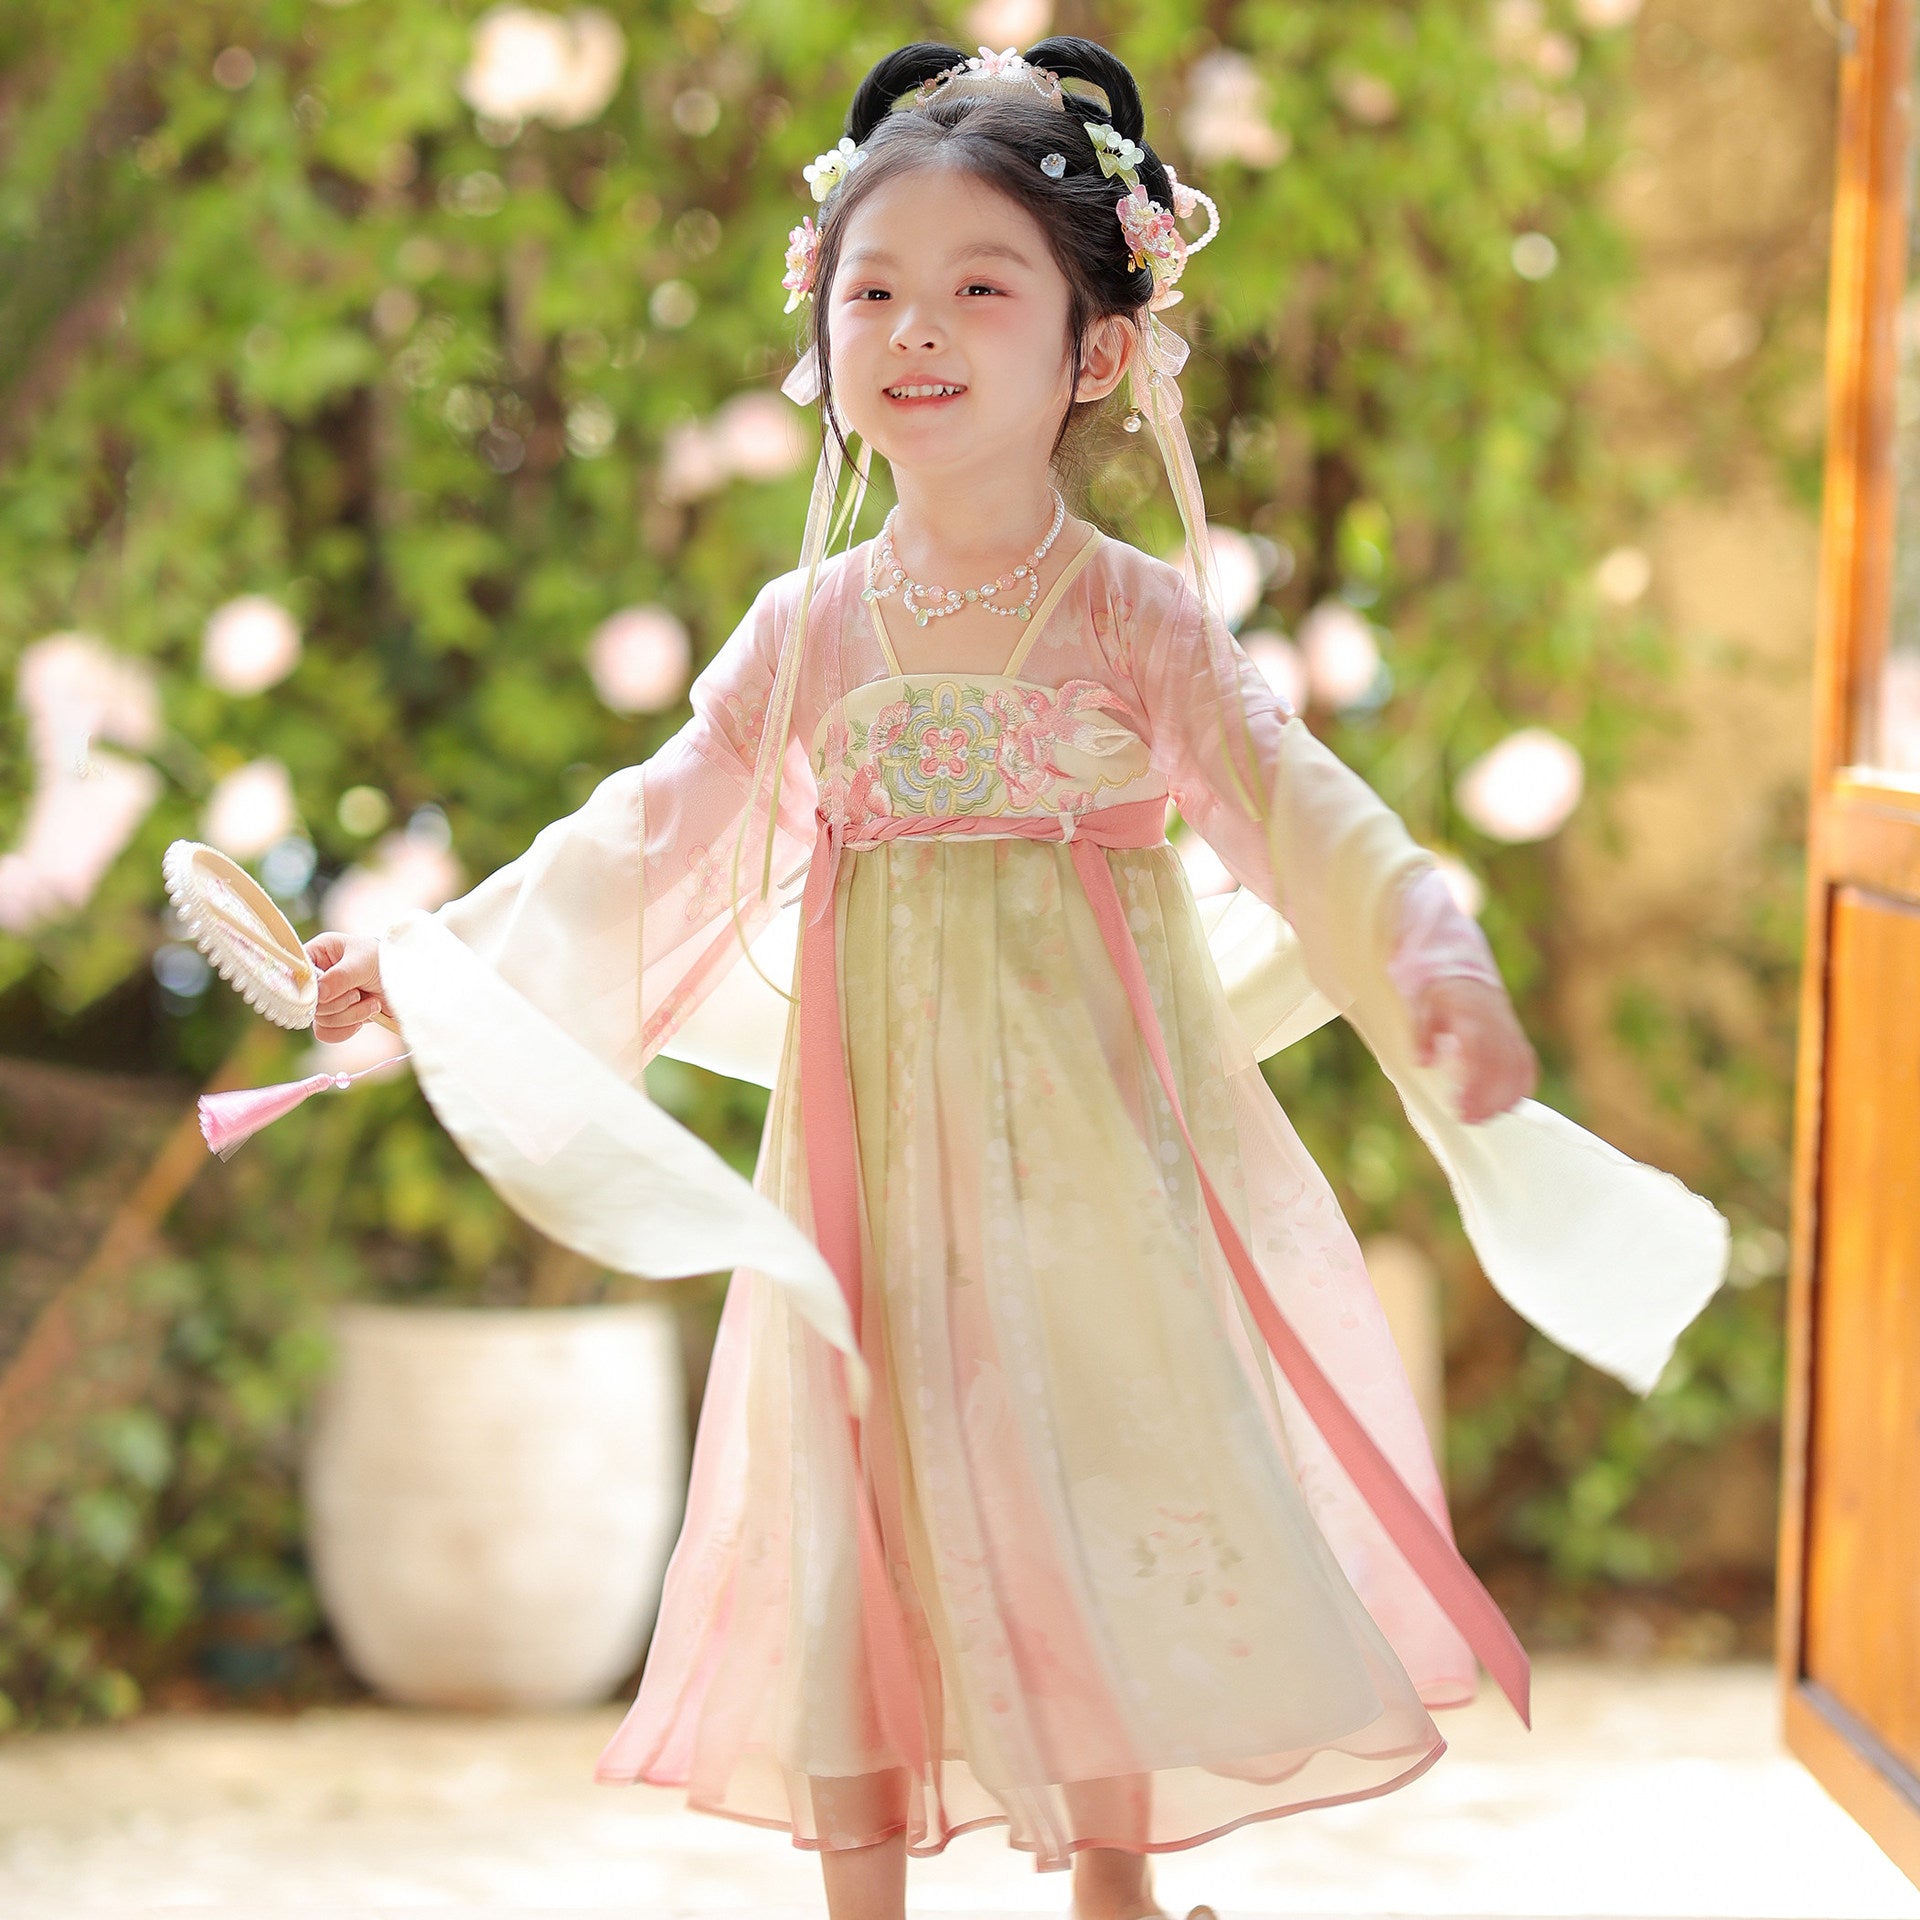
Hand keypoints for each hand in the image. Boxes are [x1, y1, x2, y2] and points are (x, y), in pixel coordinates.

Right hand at [305, 931, 388, 1043]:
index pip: (296, 973)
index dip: (308, 987)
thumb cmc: (386, 960)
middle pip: (309, 1002)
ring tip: (371, 1003)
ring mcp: (325, 998)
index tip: (325, 993)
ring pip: (319, 1019)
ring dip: (349, 1015)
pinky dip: (346, 1029)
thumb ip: (340, 977)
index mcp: (319, 953)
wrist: (409, 982)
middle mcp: (318, 976)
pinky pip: (326, 1033)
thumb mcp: (363, 962)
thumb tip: (318, 995)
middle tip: (359, 993)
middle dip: (339, 1003)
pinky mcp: (336, 1016)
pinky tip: (365, 1017)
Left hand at [1408, 975, 1536, 1123]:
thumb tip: (1422, 1063)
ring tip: (1482, 1119)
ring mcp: (1511, 1033)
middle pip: (1500, 1065)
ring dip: (1503, 1098)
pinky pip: (1528, 1067)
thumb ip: (1421, 1037)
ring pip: (1518, 1069)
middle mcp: (1496, 1025)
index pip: (1478, 1050)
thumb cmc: (1441, 1001)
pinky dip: (1521, 1089)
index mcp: (1471, 1015)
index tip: (1460, 1105)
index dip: (1473, 1081)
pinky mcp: (1519, 1041)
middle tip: (1468, 1119)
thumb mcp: (1423, 1011)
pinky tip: (1506, 1107)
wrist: (1467, 980)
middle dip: (1488, 1097)